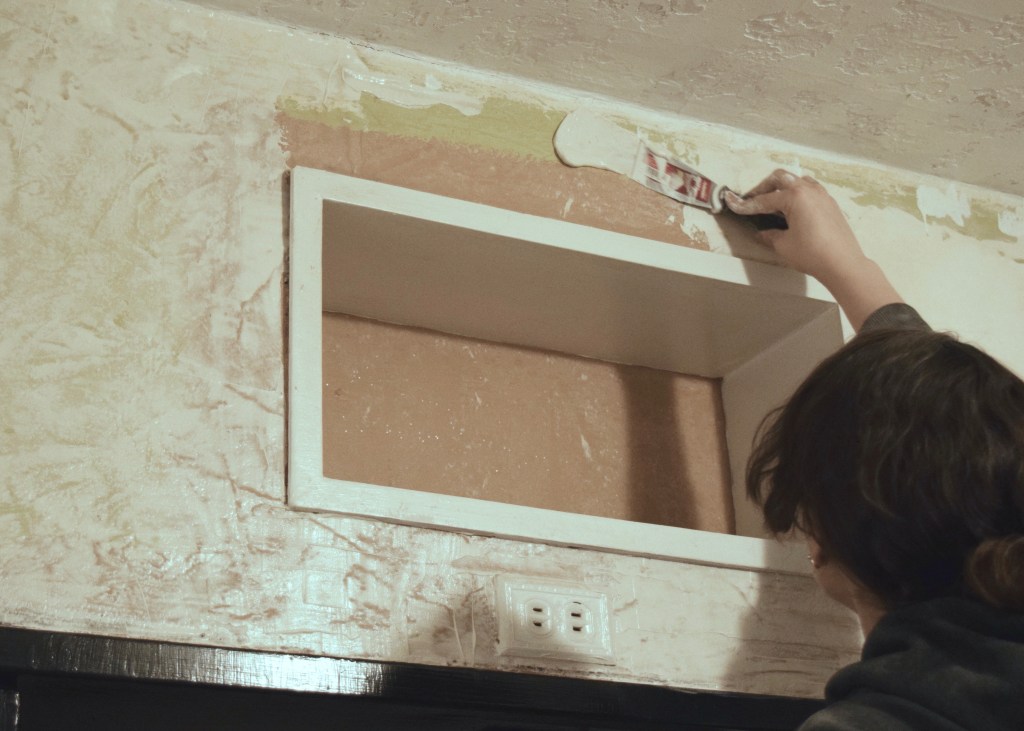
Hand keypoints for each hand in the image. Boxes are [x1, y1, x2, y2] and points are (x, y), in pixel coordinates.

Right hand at [723, 170, 865, 285]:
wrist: (843, 263)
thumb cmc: (812, 254)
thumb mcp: (784, 245)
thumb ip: (770, 235)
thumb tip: (762, 233)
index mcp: (795, 197)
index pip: (764, 200)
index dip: (746, 205)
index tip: (732, 203)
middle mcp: (809, 190)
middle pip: (780, 178)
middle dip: (763, 188)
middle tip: (753, 201)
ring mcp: (822, 194)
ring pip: (797, 180)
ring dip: (782, 187)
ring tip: (773, 202)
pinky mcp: (830, 203)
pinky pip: (810, 189)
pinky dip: (797, 193)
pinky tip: (793, 207)